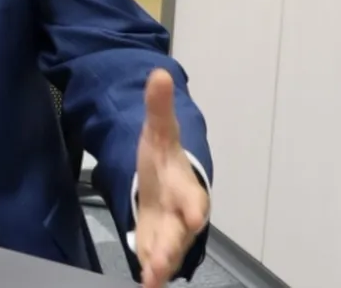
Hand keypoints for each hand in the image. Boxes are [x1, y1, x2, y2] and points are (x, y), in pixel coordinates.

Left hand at [134, 68, 209, 287]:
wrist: (164, 179)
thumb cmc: (163, 155)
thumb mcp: (158, 129)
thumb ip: (158, 106)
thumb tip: (158, 73)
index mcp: (185, 185)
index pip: (193, 196)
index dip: (194, 205)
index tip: (195, 215)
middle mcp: (182, 213)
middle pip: (181, 232)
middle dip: (173, 244)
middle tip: (162, 259)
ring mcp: (169, 231)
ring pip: (168, 250)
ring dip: (160, 263)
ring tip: (151, 278)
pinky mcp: (155, 242)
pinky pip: (154, 259)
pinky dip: (151, 272)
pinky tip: (145, 283)